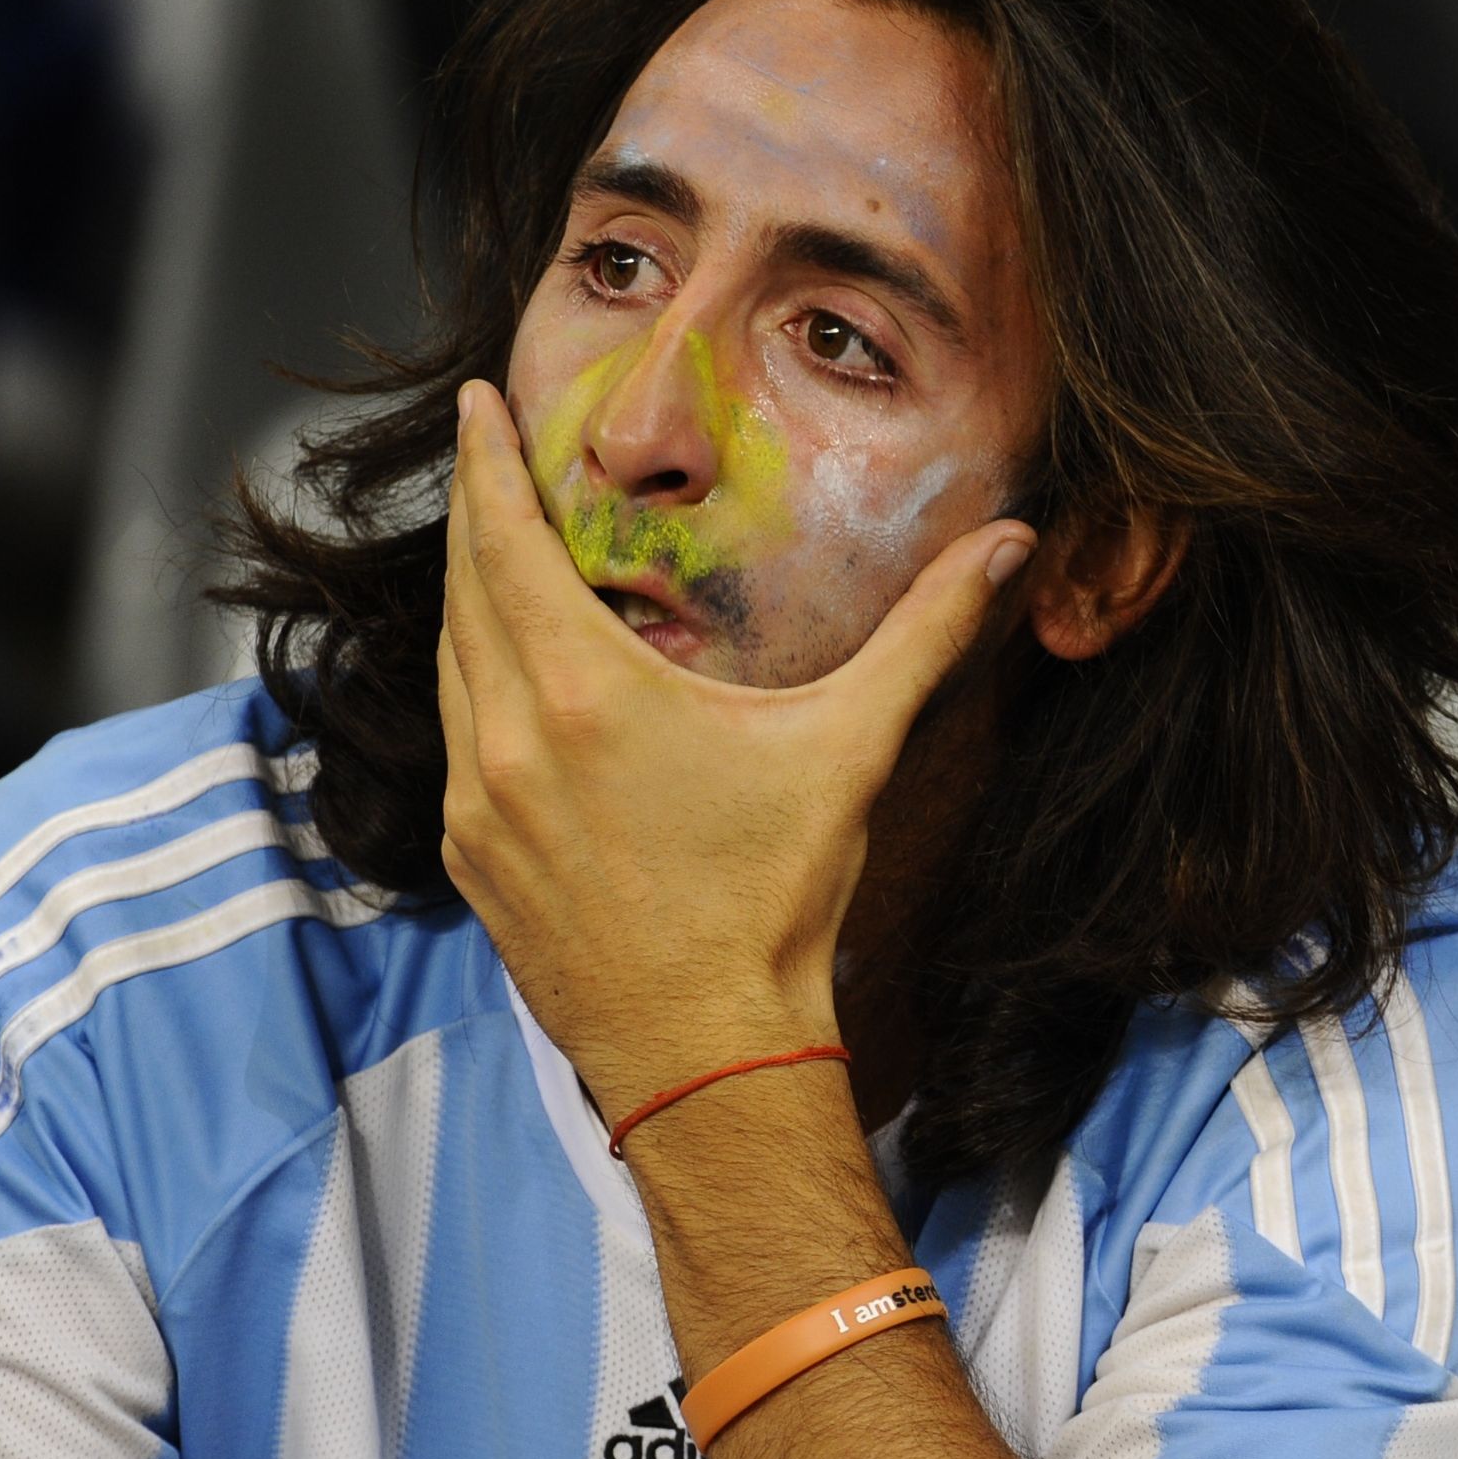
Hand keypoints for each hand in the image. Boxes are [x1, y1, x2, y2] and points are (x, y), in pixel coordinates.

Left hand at [434, 377, 1035, 1111]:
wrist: (709, 1054)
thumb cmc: (775, 901)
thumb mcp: (852, 751)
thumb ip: (924, 636)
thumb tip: (1006, 546)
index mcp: (583, 692)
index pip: (505, 540)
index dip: (486, 463)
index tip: (473, 404)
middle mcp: (507, 737)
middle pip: (463, 593)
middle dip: (475, 518)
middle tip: (484, 459)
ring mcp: (478, 804)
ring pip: (452, 670)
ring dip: (470, 606)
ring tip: (496, 564)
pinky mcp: (472, 861)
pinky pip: (459, 745)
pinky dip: (475, 693)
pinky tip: (510, 692)